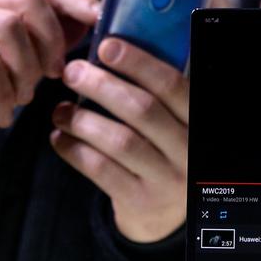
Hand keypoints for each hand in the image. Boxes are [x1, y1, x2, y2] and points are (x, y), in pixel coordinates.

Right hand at [0, 0, 97, 145]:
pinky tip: (2, 114)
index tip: (101, 18)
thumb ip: (47, 46)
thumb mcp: (21, 69)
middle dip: (50, 38)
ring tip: (21, 98)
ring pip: (8, 27)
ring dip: (25, 70)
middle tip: (54, 74)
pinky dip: (2, 93)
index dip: (74, 0)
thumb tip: (92, 27)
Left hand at [50, 38, 188, 243]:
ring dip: (83, 120)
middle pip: (143, 110)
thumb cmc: (166, 151)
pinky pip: (102, 170)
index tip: (106, 46)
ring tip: (60, 109)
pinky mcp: (140, 201)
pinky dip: (75, 151)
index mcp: (200, 121)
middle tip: (72, 72)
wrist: (168, 214)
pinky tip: (60, 138)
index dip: (139, 63)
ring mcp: (167, 180)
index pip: (172, 85)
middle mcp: (189, 150)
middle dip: (102, 86)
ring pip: (120, 141)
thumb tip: (113, 46)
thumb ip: (159, 93)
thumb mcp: (176, 123)